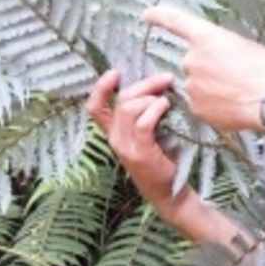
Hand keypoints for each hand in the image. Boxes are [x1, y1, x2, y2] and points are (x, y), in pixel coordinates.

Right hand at [85, 69, 180, 209]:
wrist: (169, 192)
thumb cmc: (161, 159)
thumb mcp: (147, 134)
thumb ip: (143, 113)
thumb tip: (157, 84)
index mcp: (114, 133)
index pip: (95, 108)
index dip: (100, 88)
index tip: (115, 73)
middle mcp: (115, 139)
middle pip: (121, 100)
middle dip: (144, 84)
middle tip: (165, 79)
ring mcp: (126, 147)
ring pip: (129, 109)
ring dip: (151, 97)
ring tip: (167, 99)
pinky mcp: (141, 153)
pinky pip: (143, 123)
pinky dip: (155, 110)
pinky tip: (166, 106)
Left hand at [142, 6, 264, 134]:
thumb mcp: (243, 45)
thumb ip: (220, 47)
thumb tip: (216, 58)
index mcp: (206, 37)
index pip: (176, 21)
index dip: (160, 16)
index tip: (147, 14)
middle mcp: (192, 59)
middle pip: (193, 62)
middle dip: (208, 68)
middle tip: (234, 75)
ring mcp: (192, 85)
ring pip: (197, 85)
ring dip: (211, 88)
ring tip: (237, 92)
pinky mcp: (195, 107)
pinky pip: (201, 104)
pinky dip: (214, 105)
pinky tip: (233, 105)